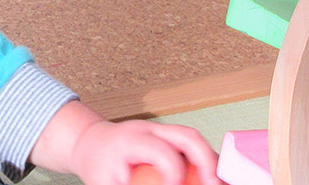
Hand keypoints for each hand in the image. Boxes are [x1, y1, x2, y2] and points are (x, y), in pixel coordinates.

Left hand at [68, 119, 220, 184]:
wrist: (90, 143)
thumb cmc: (96, 166)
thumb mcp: (104, 183)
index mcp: (131, 140)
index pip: (162, 152)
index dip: (174, 173)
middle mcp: (149, 130)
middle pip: (188, 136)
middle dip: (207, 161)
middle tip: (215, 184)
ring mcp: (160, 130)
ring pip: (193, 138)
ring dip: (210, 161)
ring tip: (217, 182)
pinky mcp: (167, 137)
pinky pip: (191, 145)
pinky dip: (203, 161)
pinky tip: (208, 178)